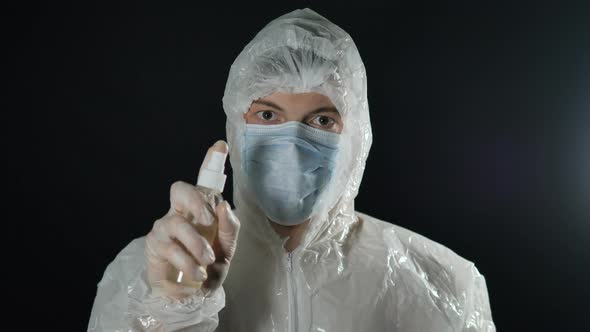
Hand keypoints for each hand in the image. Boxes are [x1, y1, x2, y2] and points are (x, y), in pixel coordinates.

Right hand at [144, 141, 239, 297]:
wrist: (192, 294)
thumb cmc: (208, 266)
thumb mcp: (227, 248)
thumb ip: (229, 227)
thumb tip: (222, 205)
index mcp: (199, 210)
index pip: (201, 182)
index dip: (210, 161)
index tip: (220, 146)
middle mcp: (179, 213)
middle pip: (179, 189)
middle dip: (196, 202)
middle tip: (209, 222)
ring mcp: (163, 228)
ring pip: (177, 224)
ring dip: (196, 246)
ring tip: (206, 264)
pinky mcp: (154, 245)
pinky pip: (170, 248)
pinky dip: (187, 262)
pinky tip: (195, 274)